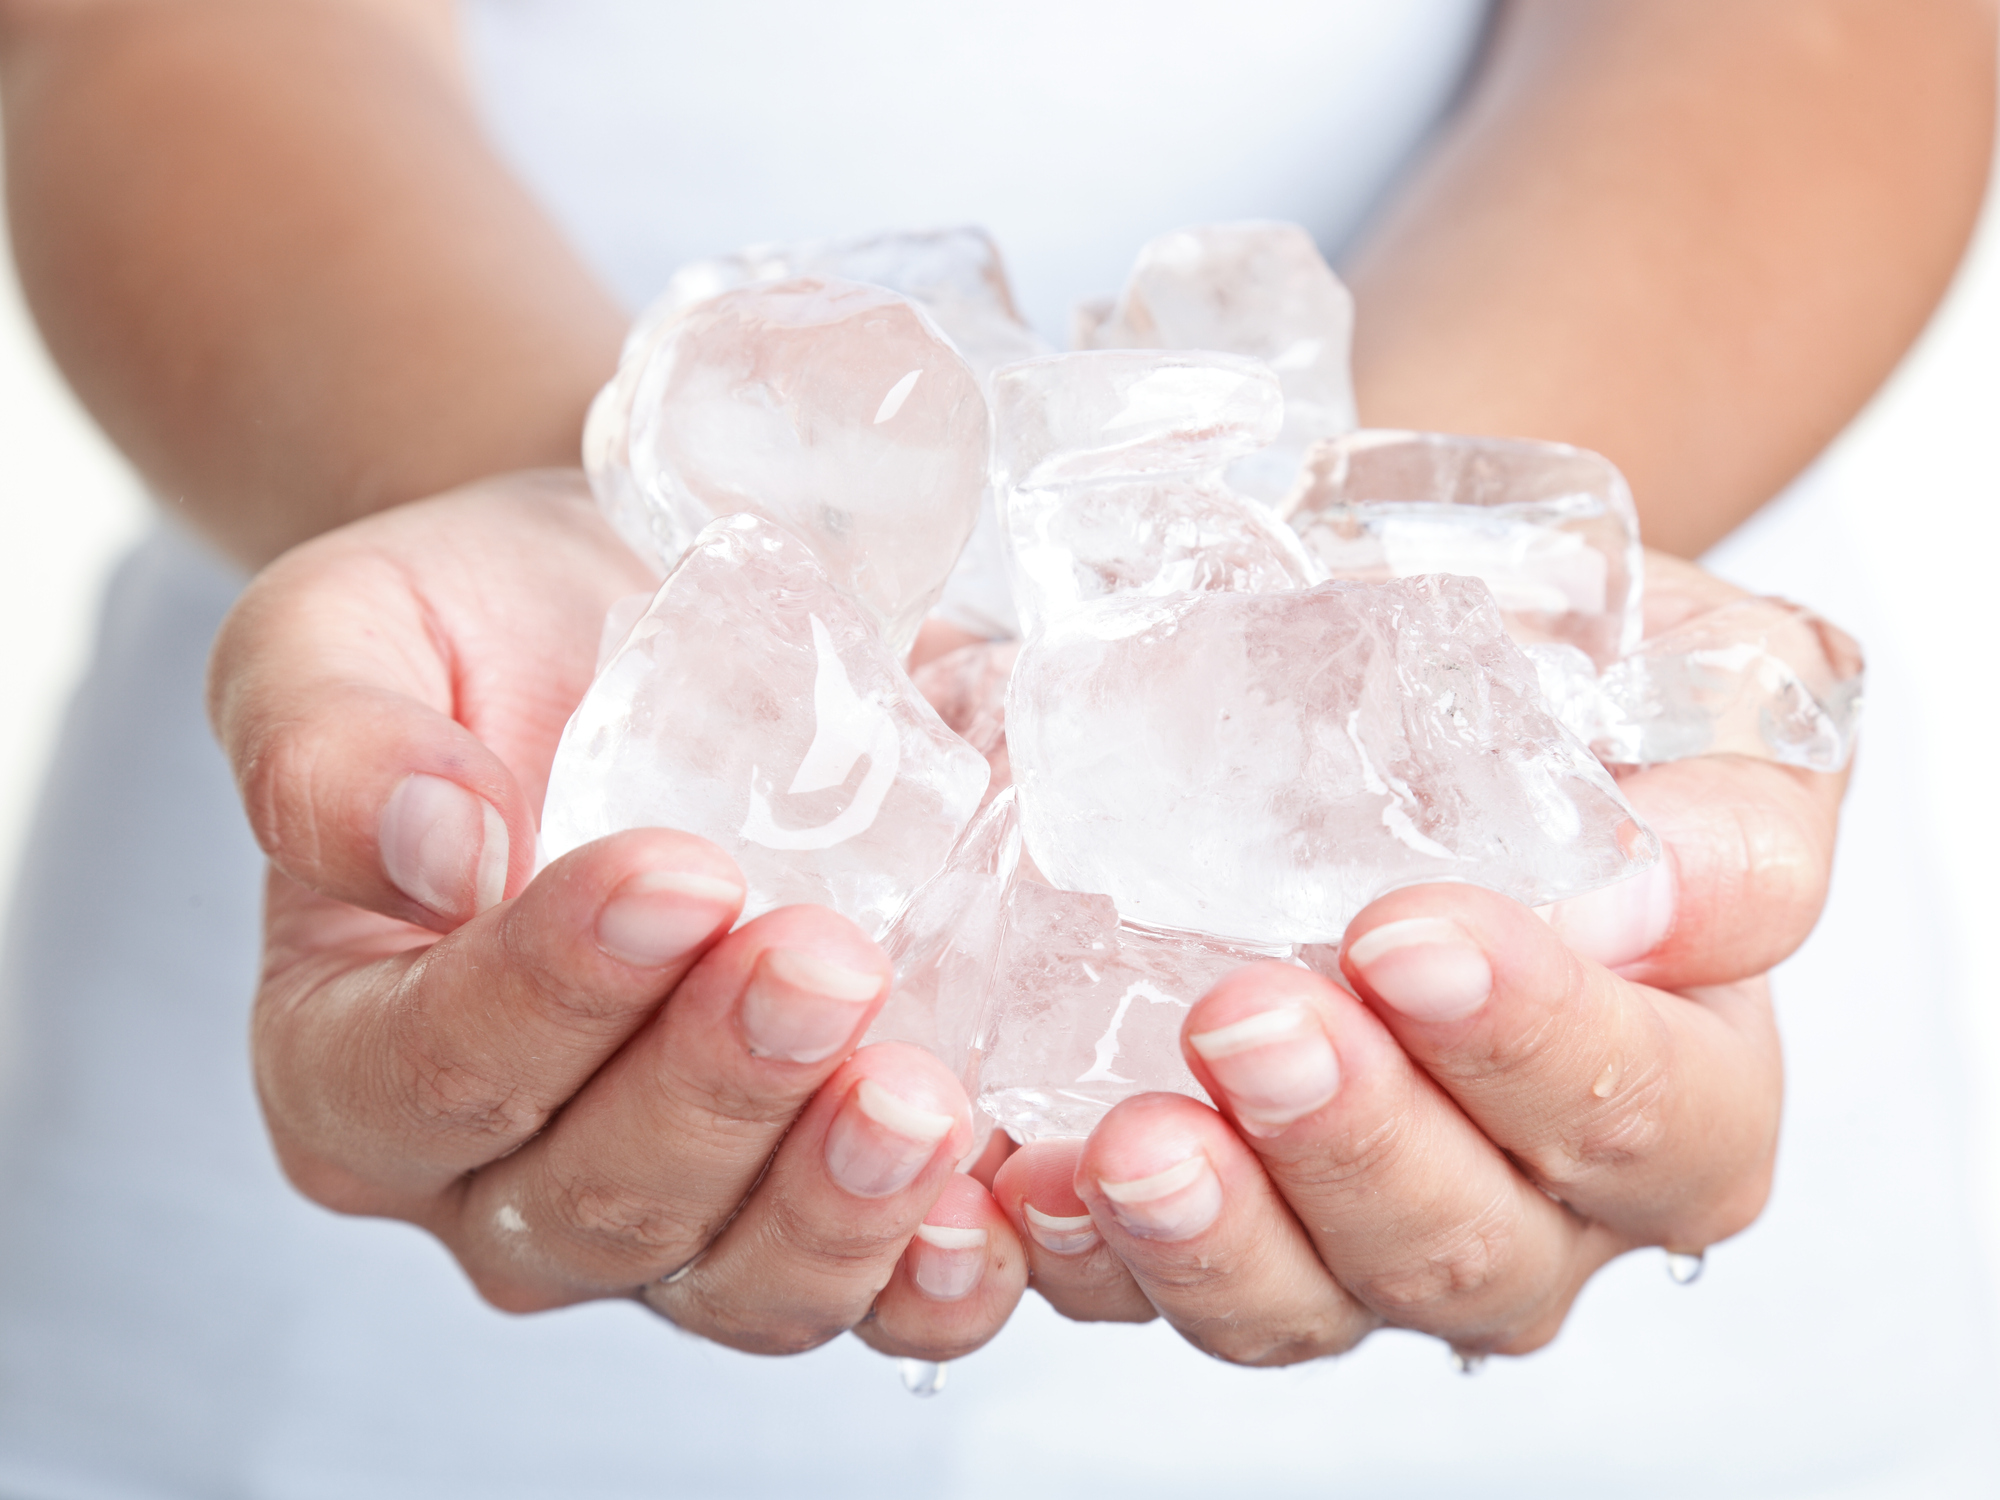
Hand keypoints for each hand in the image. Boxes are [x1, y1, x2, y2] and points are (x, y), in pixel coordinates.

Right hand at [210, 470, 1026, 1358]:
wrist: (640, 626)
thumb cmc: (481, 635)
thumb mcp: (349, 631)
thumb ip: (329, 742)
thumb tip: (430, 853)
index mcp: (351, 1057)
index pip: (431, 1074)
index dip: (554, 995)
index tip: (679, 875)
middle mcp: (503, 1175)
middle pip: (600, 1202)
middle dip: (721, 1092)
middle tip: (827, 966)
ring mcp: (678, 1213)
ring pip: (746, 1285)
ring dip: (841, 1204)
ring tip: (921, 1095)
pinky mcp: (824, 1197)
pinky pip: (887, 1293)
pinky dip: (947, 1267)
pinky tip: (1004, 1198)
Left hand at [992, 555, 1843, 1363]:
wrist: (1402, 684)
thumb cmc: (1568, 700)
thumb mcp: (1698, 699)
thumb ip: (1729, 804)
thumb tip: (1657, 895)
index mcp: (1678, 1086)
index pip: (1655, 1121)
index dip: (1540, 1048)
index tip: (1410, 937)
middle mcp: (1528, 1199)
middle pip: (1471, 1248)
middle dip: (1352, 1144)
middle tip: (1249, 1020)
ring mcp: (1355, 1232)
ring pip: (1305, 1304)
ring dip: (1213, 1232)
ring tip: (1131, 1140)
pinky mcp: (1211, 1225)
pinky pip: (1141, 1287)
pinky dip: (1081, 1248)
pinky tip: (1028, 1178)